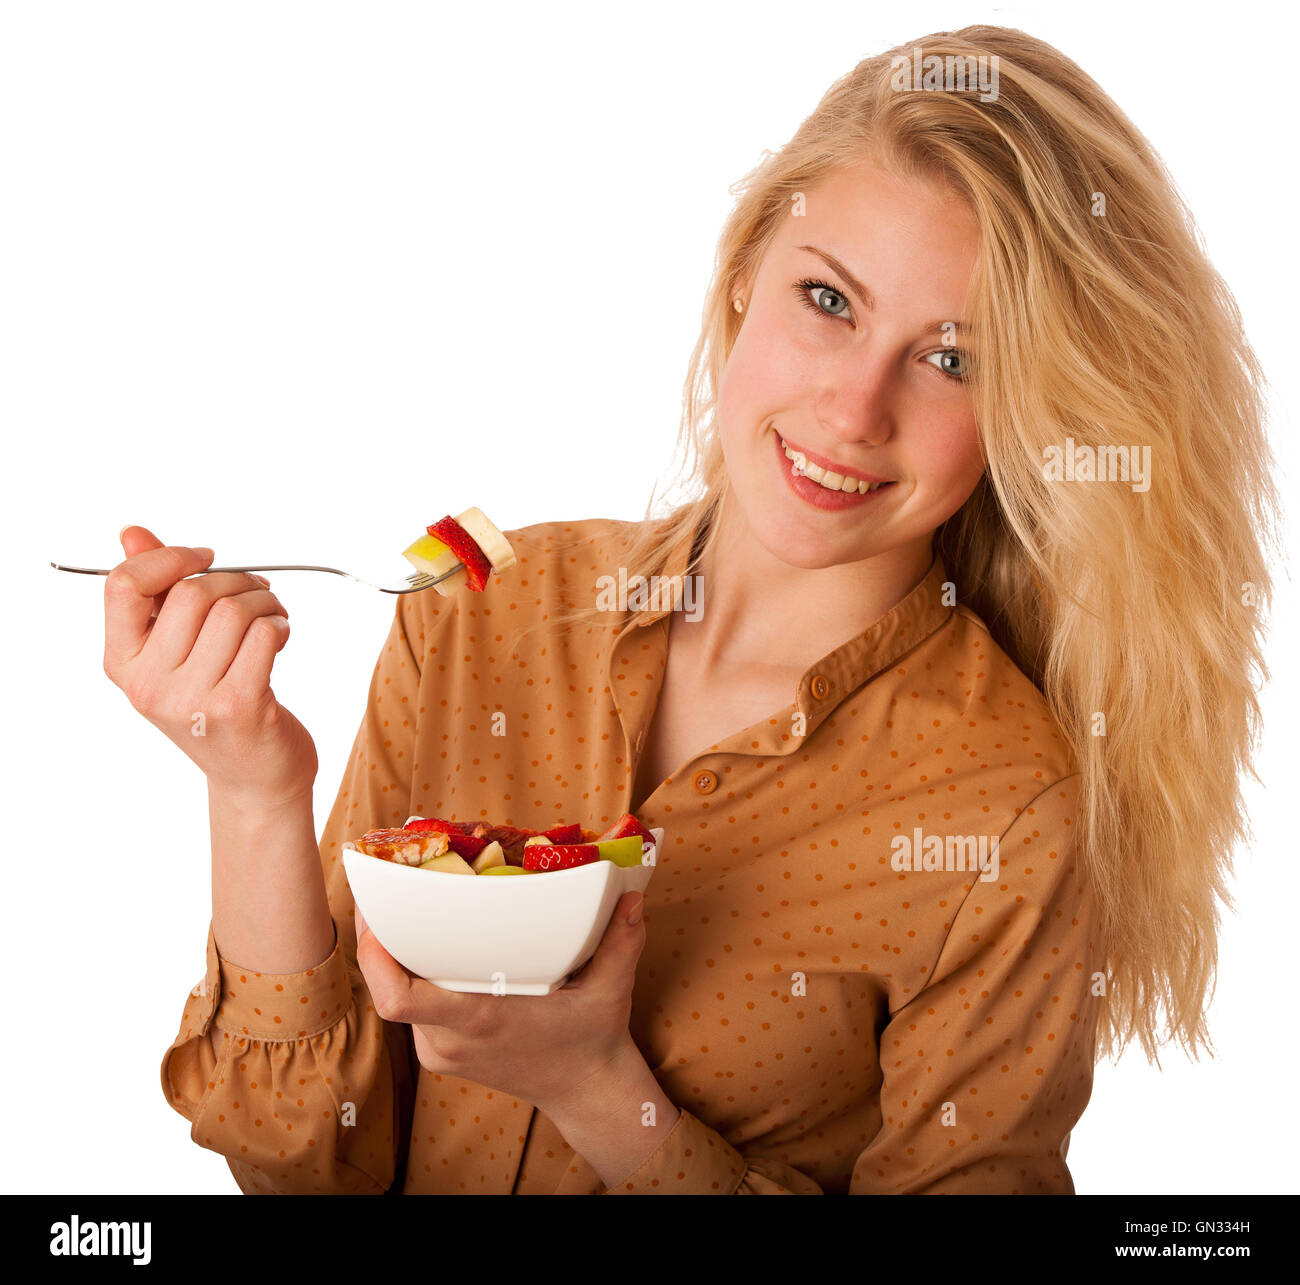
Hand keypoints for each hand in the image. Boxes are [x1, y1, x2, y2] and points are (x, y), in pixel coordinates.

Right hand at [103, 524, 317, 807]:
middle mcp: (148, 685)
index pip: (124, 585)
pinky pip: (263, 634)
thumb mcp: (175, 653)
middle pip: (192, 593)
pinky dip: (280, 625)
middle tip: (258, 593)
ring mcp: (192, 699)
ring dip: (265, 602)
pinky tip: (280, 639)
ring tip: (272, 617)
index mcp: (122, 664)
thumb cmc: (216, 705)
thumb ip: (155, 593)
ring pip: (233, 611)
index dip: (171, 557)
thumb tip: (132, 533)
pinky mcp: (238, 707)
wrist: (254, 779)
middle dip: (236, 581)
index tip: (206, 558)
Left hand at [356, 889, 648, 1115]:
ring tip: (401, 905)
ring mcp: (440, 1050)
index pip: (400, 1000)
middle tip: (387, 886)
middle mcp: (449, 1040)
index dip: (376, 959)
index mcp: (480, 1022)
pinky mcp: (440, 1051)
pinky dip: (410, 973)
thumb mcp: (611, 991)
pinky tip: (421, 941)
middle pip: (389, 987)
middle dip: (380, 939)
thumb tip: (633, 896)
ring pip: (396, 995)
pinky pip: (411, 1007)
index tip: (377, 915)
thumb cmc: (592, 1041)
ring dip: (394, 955)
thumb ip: (622, 943)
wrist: (585, 1092)